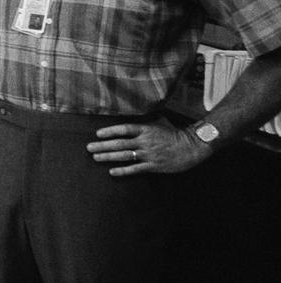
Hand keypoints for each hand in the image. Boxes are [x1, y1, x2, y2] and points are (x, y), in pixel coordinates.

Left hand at [86, 117, 211, 175]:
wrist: (192, 147)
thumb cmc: (175, 133)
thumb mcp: (160, 121)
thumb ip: (147, 120)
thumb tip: (137, 111)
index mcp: (146, 129)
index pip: (124, 129)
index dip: (110, 131)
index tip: (98, 134)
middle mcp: (145, 141)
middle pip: (120, 143)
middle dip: (102, 145)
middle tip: (89, 147)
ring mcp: (149, 154)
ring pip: (124, 156)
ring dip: (108, 157)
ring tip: (95, 157)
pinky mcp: (153, 166)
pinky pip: (135, 169)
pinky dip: (123, 170)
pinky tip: (112, 172)